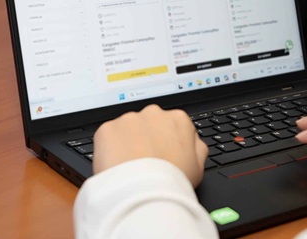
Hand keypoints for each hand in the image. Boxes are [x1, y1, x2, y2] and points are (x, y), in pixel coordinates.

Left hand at [92, 105, 207, 187]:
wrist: (143, 193)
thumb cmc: (172, 181)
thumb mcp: (199, 166)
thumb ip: (197, 147)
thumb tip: (192, 140)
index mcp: (178, 119)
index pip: (173, 126)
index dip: (168, 143)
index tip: (163, 156)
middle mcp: (154, 113)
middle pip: (149, 124)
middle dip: (146, 139)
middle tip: (145, 162)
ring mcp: (129, 119)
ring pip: (127, 129)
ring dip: (127, 143)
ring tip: (130, 166)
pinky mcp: (107, 128)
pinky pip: (108, 137)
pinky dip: (110, 149)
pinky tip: (117, 165)